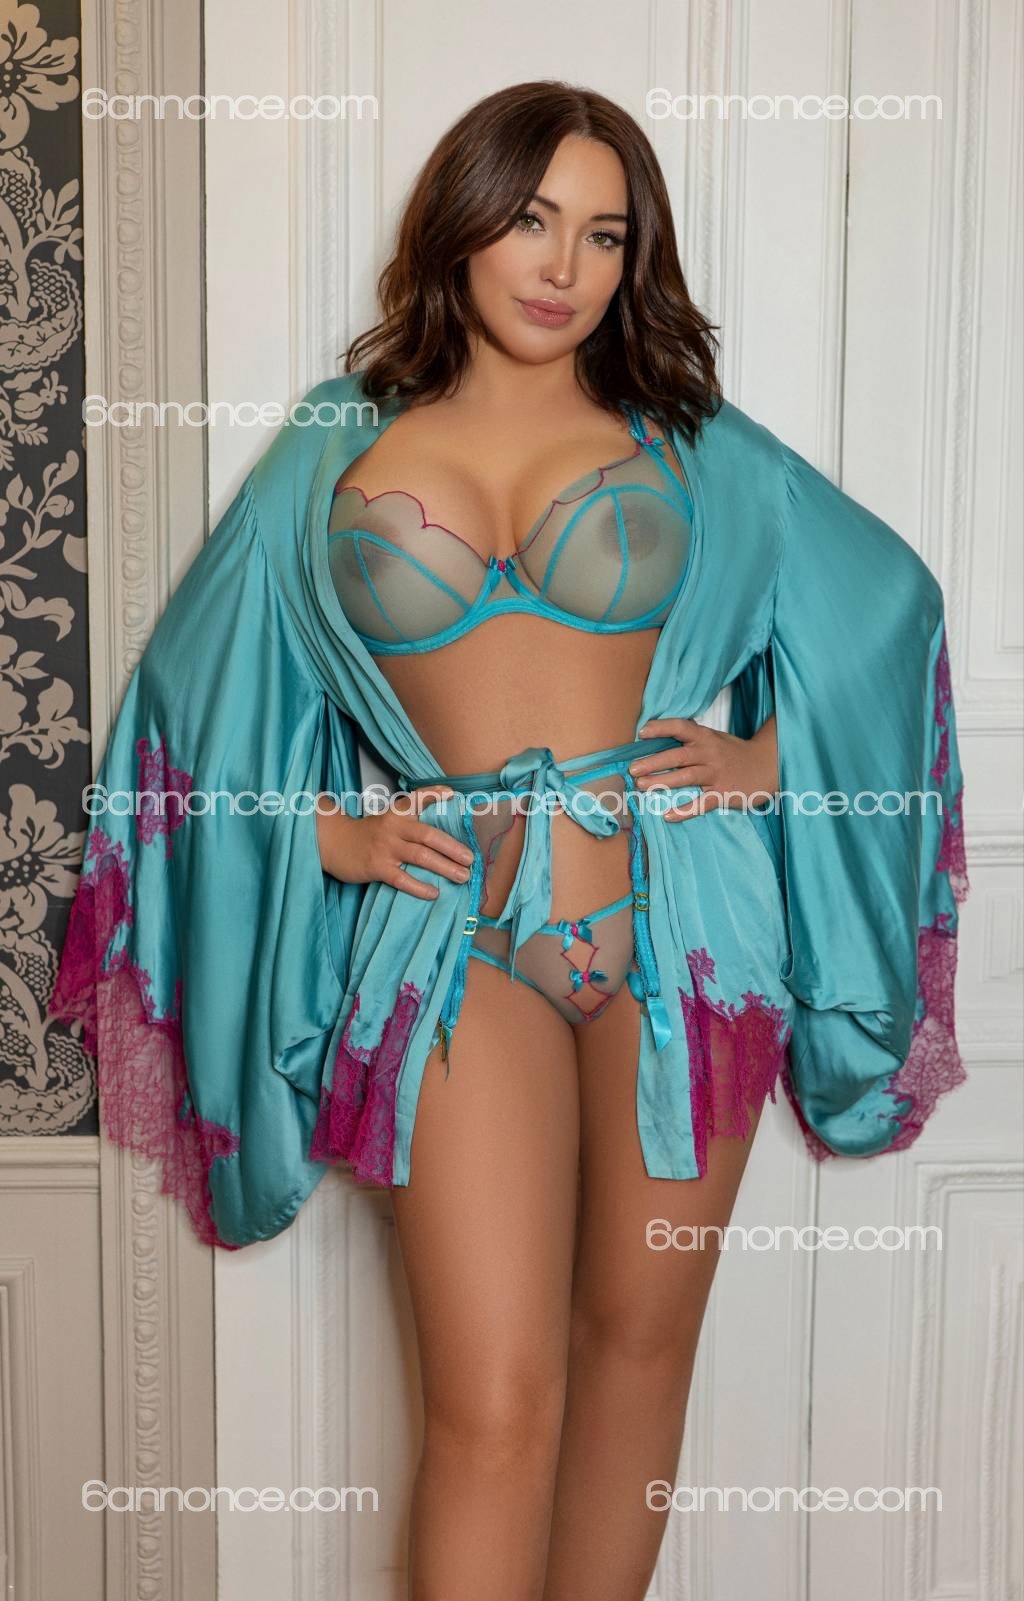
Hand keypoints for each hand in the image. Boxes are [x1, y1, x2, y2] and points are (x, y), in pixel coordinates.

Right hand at [314, 785, 475, 898]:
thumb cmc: (367, 834)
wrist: (334, 844)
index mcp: (396, 814)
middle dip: (452, 848)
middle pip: (428, 835)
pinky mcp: (376, 867)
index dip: (434, 794)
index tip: (453, 795)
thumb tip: (444, 832)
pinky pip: (402, 879)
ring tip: (462, 877)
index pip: (416, 799)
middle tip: (470, 859)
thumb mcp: (387, 819)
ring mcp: (385, 848)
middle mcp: (393, 828)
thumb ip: (411, 820)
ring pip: (420, 857)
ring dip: (445, 867)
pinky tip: (433, 893)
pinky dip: (420, 887)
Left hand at [628, 715, 778, 821]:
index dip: (661, 728)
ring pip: (686, 777)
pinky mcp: (724, 794)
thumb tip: (659, 740)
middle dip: (653, 762)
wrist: (768, 766)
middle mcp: (709, 753)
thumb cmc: (734, 753)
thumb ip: (692, 739)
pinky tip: (668, 816)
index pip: (681, 727)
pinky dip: (685, 810)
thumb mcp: (715, 739)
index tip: (641, 733)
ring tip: (641, 786)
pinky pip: (701, 803)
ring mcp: (716, 774)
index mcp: (705, 737)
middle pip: (678, 755)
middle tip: (632, 769)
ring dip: (662, 781)